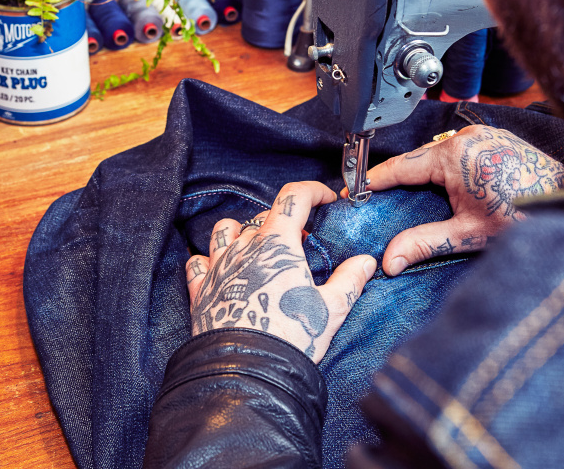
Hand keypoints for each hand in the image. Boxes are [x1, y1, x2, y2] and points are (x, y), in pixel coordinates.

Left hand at [186, 181, 377, 362]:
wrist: (248, 372)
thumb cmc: (291, 337)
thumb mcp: (331, 308)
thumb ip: (350, 280)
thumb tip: (365, 262)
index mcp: (277, 243)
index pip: (294, 197)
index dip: (312, 191)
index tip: (324, 200)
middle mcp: (244, 247)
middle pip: (264, 215)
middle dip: (286, 221)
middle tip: (303, 244)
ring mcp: (219, 266)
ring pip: (225, 230)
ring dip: (243, 232)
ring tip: (258, 249)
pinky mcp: (200, 290)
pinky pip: (197, 262)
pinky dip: (209, 260)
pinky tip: (222, 270)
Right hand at [349, 125, 563, 274]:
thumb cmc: (526, 213)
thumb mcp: (468, 233)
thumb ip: (424, 242)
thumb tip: (390, 260)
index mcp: (453, 154)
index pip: (401, 166)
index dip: (376, 180)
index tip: (356, 190)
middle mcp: (465, 137)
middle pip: (418, 159)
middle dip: (399, 180)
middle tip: (379, 199)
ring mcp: (481, 134)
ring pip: (437, 154)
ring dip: (423, 173)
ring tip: (408, 197)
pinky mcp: (493, 138)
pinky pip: (456, 150)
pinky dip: (443, 167)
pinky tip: (440, 187)